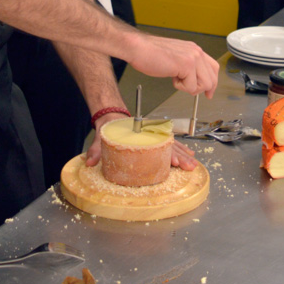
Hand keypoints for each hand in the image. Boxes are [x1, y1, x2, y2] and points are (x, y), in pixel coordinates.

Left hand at [81, 115, 198, 171]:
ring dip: (183, 155)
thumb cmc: (110, 126)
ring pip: (172, 145)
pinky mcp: (155, 139)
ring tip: (193, 165)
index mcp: (139, 132)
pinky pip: (171, 144)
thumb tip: (90, 161)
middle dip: (180, 156)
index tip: (173, 161)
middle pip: (168, 144)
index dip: (165, 152)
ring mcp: (154, 136)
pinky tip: (190, 156)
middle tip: (189, 166)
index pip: (155, 142)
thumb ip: (97, 148)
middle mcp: (150, 133)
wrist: (112, 117)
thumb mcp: (102, 135)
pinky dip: (181, 150)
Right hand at [124, 34, 218, 97]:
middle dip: (202, 89)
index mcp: (194, 49)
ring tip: (176, 80)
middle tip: (191, 90)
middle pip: (212, 78)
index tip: (208, 92)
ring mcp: (193, 58)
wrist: (139, 48)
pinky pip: (192, 87)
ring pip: (205, 84)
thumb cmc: (150, 53)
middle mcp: (196, 52)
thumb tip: (193, 78)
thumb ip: (186, 65)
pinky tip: (171, 77)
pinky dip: (180, 87)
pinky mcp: (187, 65)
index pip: (213, 67)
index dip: (212, 82)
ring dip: (190, 87)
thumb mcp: (175, 58)